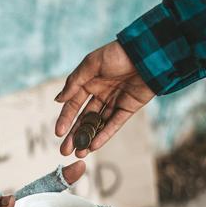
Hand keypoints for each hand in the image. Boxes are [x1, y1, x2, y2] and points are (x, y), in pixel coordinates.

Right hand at [54, 40, 154, 157]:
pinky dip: (105, 135)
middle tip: (64, 150)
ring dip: (88, 139)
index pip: (73, 105)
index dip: (65, 119)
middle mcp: (100, 93)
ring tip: (79, 153)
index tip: (58, 133)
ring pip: (98, 124)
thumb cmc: (118, 54)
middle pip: (84, 118)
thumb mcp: (92, 64)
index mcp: (89, 82)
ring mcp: (115, 102)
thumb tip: (58, 100)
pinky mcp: (128, 108)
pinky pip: (114, 124)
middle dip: (74, 135)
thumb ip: (74, 82)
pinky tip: (94, 146)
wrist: (148, 53)